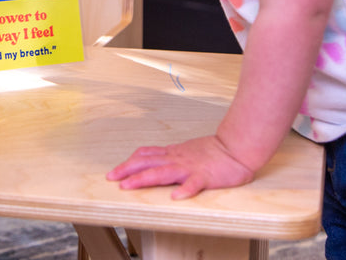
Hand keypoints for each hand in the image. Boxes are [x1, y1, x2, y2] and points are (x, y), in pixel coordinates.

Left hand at [106, 135, 254, 199]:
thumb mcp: (184, 150)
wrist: (234, 148)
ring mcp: (189, 168)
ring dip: (143, 179)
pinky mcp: (205, 177)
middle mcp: (176, 159)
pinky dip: (184, 190)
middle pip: (147, 163)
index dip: (128, 163)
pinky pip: (193, 184)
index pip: (145, 156)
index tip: (114, 171)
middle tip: (111, 178)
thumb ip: (168, 155)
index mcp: (172, 154)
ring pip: (162, 172)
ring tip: (129, 186)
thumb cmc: (211, 152)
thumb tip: (151, 157)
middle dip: (127, 170)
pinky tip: (175, 197)